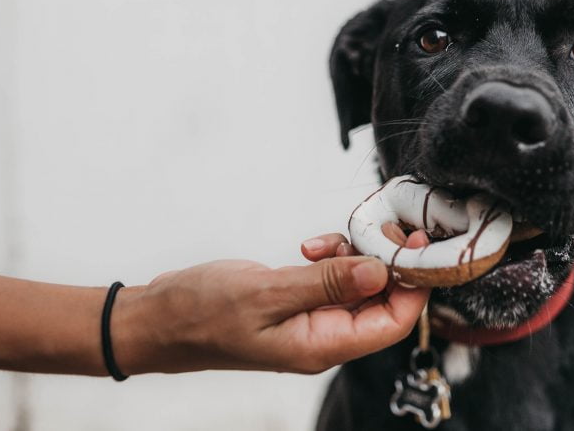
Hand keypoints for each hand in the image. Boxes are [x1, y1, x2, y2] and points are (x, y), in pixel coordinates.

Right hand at [111, 230, 429, 374]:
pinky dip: (331, 257)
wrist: (157, 319)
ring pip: (358, 285)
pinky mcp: (297, 302)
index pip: (394, 322)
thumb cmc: (201, 313)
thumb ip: (327, 282)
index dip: (414, 285)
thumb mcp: (267, 293)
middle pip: (383, 302)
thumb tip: (381, 271)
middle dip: (387, 262)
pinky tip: (309, 246)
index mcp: (322, 346)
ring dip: (355, 255)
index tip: (417, 244)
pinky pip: (332, 279)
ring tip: (329, 239)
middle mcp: (323, 338)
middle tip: (378, 226)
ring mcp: (310, 320)